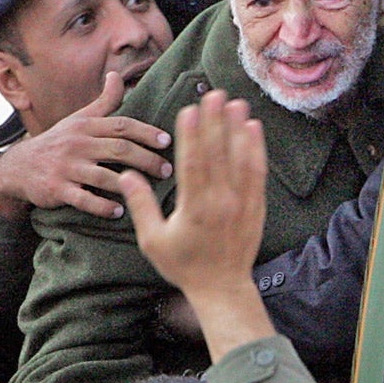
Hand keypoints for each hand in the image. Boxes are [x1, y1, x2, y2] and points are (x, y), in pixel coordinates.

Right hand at [0, 71, 171, 220]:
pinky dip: (103, 206)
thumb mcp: (78, 120)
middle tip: (167, 170)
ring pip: (104, 176)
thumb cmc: (58, 142)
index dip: (146, 132)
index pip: (121, 125)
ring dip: (129, 185)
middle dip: (147, 159)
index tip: (167, 141)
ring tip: (148, 192)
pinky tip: (119, 211)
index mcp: (85, 126)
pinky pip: (84, 199)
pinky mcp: (57, 189)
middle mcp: (77, 144)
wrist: (18, 167)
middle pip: (119, 149)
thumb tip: (117, 76)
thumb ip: (103, 102)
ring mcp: (66, 167)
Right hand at [120, 90, 271, 360]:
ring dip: (238, 128)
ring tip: (235, 102)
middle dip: (216, 122)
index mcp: (194, 209)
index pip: (193, 164)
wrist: (222, 288)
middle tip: (214, 94)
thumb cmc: (184, 266)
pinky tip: (253, 128)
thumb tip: (126, 176)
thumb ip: (141, 206)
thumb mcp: (153, 240)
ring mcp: (242, 202)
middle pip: (218, 154)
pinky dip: (256, 148)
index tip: (189, 110)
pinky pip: (257, 171)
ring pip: (241, 158)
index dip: (192, 135)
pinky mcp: (256, 205)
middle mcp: (221, 202)